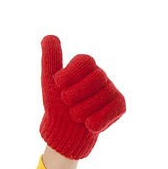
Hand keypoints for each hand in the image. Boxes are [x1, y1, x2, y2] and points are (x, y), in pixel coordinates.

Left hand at [39, 35, 125, 159]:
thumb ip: (51, 60)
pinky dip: (96, 120)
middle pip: (96, 77)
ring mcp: (112, 90)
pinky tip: (88, 124)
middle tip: (66, 104)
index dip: (71, 73)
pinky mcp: (120, 105)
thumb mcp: (49, 83)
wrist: (65, 131)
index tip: (58, 85)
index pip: (85, 60)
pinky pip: (113, 109)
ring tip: (75, 116)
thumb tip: (48, 36)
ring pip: (102, 96)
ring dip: (81, 111)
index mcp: (86, 67)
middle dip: (75, 94)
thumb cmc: (57, 105)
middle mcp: (101, 75)